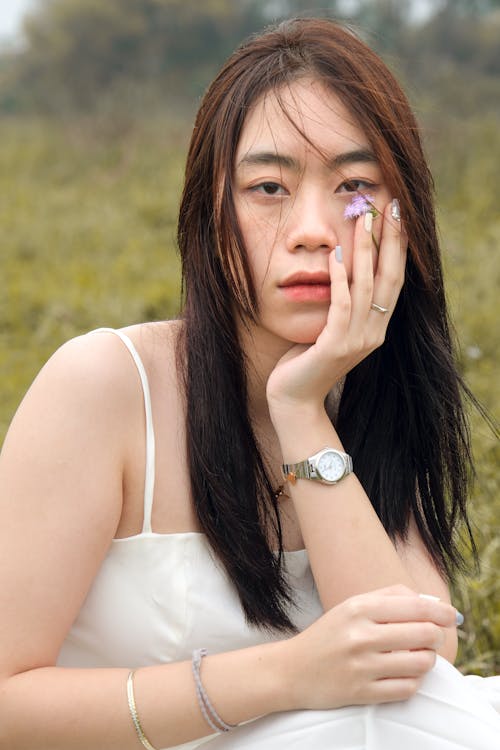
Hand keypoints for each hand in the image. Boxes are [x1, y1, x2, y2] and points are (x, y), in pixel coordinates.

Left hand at [266, 200, 406, 417]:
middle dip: (391, 240)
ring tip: (363, 218)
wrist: (294, 400)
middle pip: (390, 277)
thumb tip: (340, 268)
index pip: (394, 279)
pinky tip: (336, 255)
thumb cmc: (307, 361)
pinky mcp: (336, 345)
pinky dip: (340, 279)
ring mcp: (358, 340)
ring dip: (366, 250)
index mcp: (376, 327)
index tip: (397, 216)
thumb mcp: (330, 328)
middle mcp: (374, 332)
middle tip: (392, 206)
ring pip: (367, 286)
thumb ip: (341, 305)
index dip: (398, 247)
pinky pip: (342, 305)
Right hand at [285, 585, 455, 709]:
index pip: (416, 606)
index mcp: (359, 608)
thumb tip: (430, 600)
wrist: (293, 670)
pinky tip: (406, 674)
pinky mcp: (362, 693)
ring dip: (428, 660)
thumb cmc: (329, 635)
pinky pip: (407, 688)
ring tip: (420, 656)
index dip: (441, 610)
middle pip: (423, 633)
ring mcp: (362, 667)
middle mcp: (360, 636)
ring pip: (420, 663)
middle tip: (434, 637)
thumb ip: (389, 597)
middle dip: (437, 635)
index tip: (451, 615)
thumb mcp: (352, 606)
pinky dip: (414, 681)